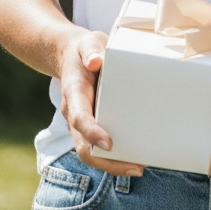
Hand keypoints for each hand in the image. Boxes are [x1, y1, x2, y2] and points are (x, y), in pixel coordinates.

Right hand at [59, 29, 144, 176]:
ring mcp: (81, 123)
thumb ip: (91, 49)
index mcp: (74, 94)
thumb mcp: (88, 41)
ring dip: (113, 165)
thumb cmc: (84, 50)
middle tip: (135, 167)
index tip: (109, 143)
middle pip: (84, 147)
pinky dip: (114, 157)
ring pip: (90, 152)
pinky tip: (136, 158)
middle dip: (107, 162)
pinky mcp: (91, 125)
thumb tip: (96, 62)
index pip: (80, 118)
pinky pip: (98, 147)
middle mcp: (74, 113)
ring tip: (139, 167)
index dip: (92, 133)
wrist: (71, 56)